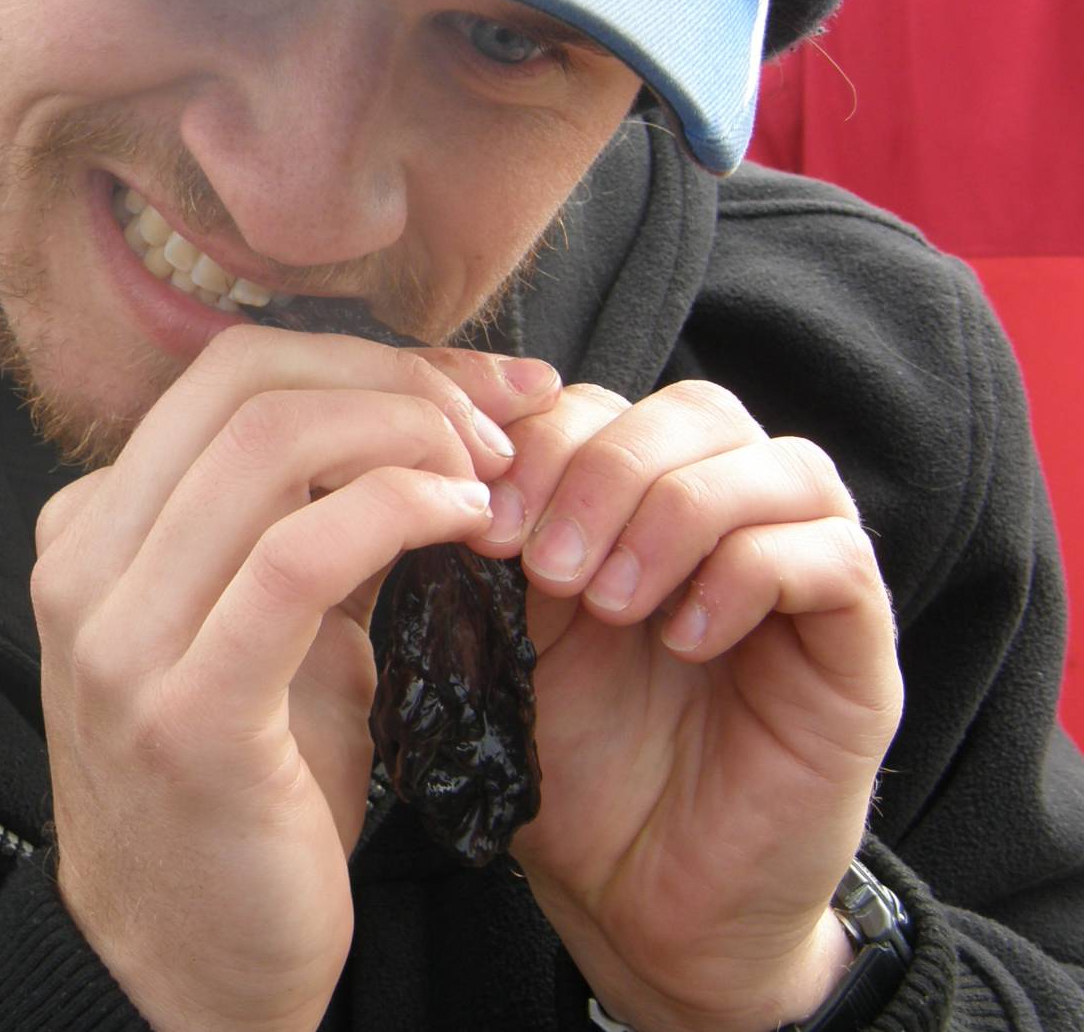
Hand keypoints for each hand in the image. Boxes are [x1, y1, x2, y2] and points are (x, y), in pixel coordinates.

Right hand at [30, 329, 562, 1031]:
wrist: (185, 976)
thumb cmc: (243, 805)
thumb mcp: (262, 641)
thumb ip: (304, 534)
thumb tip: (421, 434)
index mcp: (93, 530)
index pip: (225, 376)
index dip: (362, 359)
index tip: (473, 391)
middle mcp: (82, 564)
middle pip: (241, 380)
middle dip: (391, 376)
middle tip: (496, 420)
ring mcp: (117, 637)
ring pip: (266, 443)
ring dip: (407, 432)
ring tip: (492, 475)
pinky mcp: (184, 711)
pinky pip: (295, 557)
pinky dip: (397, 509)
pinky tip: (464, 522)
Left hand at [495, 382, 901, 1031]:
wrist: (645, 901)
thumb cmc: (572, 767)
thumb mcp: (508, 640)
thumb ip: (489, 550)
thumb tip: (443, 467)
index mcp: (633, 504)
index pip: (605, 402)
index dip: (541, 439)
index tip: (482, 519)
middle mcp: (728, 518)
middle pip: (693, 410)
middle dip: (603, 470)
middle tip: (545, 566)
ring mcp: (804, 572)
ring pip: (778, 462)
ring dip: (674, 516)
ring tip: (611, 607)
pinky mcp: (860, 643)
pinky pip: (834, 554)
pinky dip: (750, 575)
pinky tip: (685, 641)